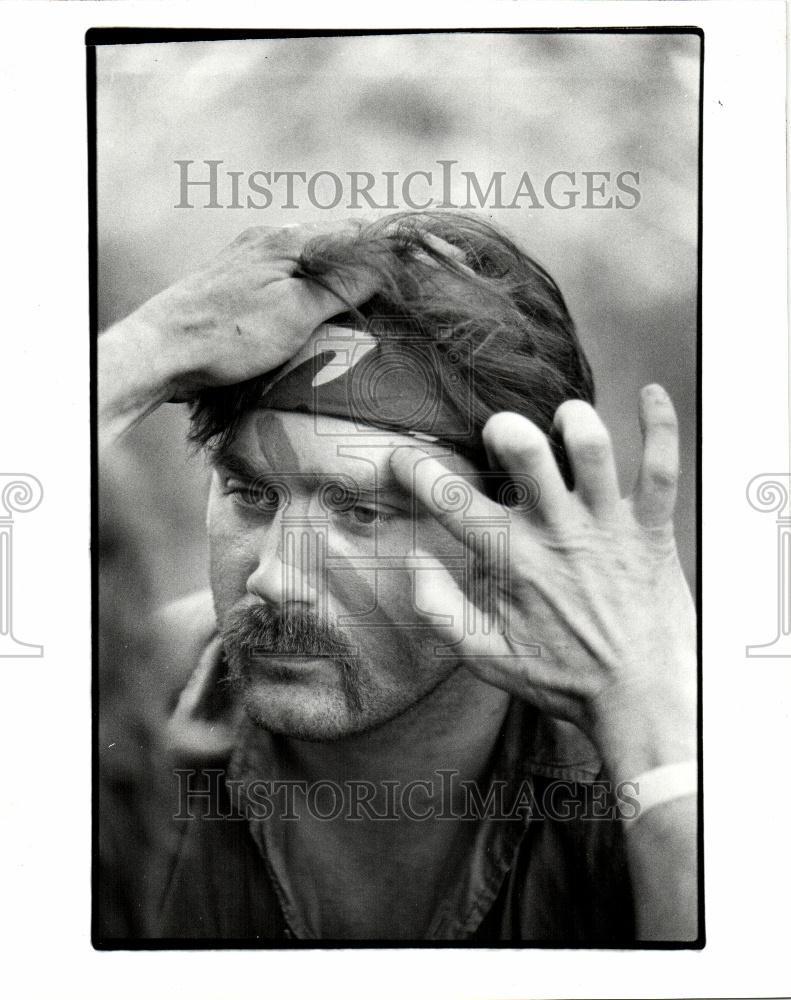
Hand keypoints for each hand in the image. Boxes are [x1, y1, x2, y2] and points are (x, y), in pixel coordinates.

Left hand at [125, 221, 378, 398]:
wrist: (162, 351)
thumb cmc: (229, 334)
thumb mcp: (297, 311)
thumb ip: (341, 284)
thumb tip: (384, 263)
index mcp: (288, 240)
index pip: (356, 232)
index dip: (389, 250)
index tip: (418, 269)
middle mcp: (269, 241)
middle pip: (334, 246)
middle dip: (367, 266)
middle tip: (397, 294)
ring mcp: (250, 261)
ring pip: (311, 264)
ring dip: (338, 281)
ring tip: (365, 307)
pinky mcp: (237, 284)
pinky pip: (289, 280)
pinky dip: (312, 293)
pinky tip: (318, 315)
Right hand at [390, 385, 695, 780]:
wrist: (641, 700)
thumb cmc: (564, 679)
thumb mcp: (485, 657)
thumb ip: (439, 610)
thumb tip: (413, 560)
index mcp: (514, 561)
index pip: (451, 500)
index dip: (416, 469)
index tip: (402, 457)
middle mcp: (558, 532)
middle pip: (524, 449)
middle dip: (503, 427)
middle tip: (501, 439)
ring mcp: (608, 526)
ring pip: (591, 445)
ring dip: (573, 419)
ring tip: (564, 424)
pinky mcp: (652, 529)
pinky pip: (661, 465)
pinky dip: (659, 424)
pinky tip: (651, 394)